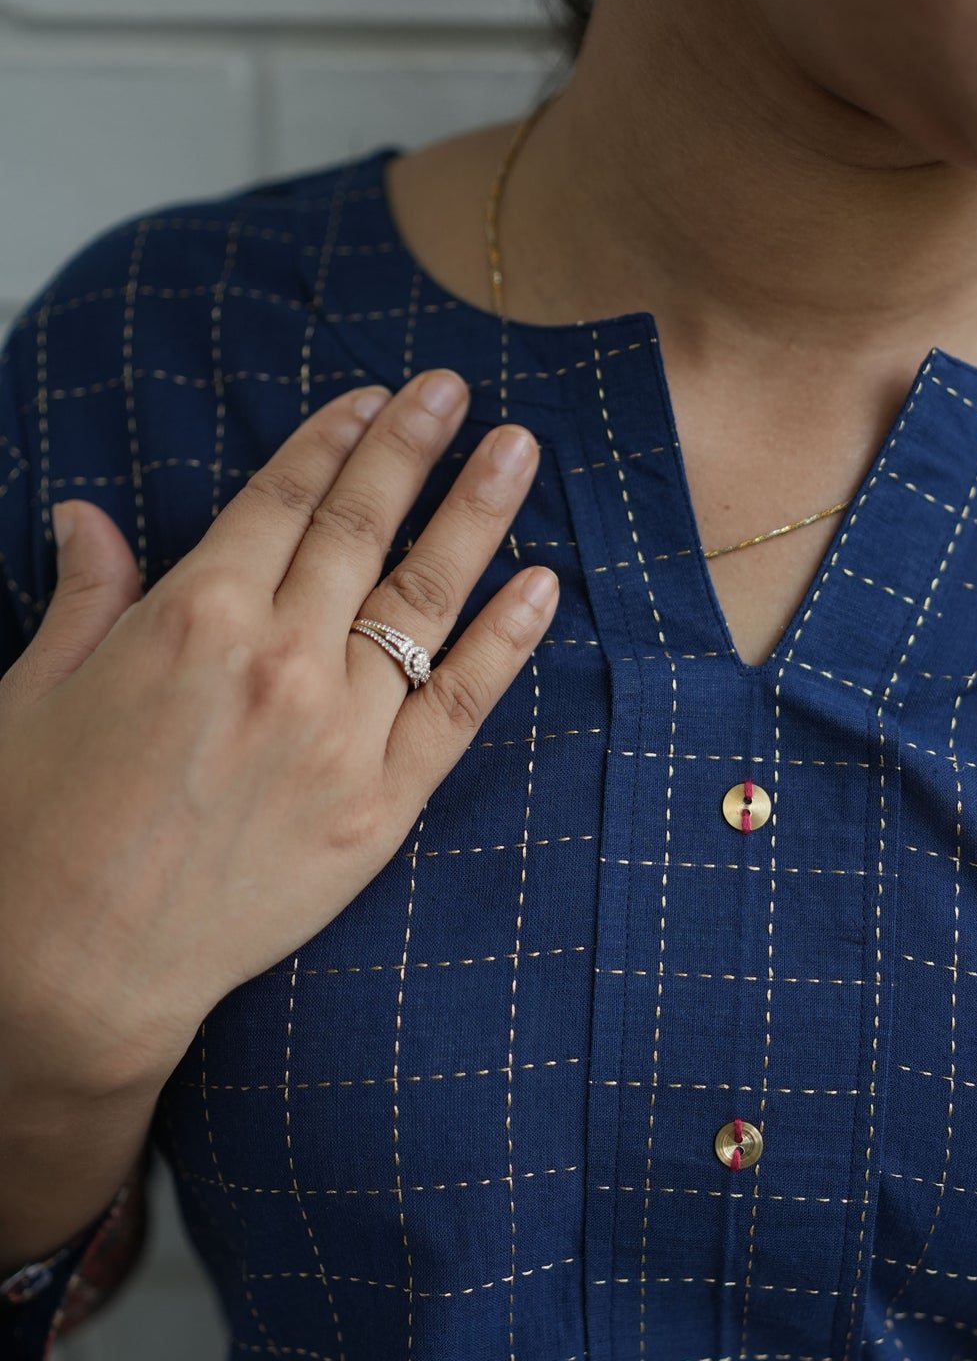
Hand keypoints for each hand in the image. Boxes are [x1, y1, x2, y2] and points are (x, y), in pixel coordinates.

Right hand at [0, 371, 557, 1110]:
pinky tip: (542, 585)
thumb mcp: (35, 690)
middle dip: (413, 447)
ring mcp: (340, 735)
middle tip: (455, 387)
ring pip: (426, 603)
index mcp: (189, 615)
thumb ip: (86, 598)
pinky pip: (460, 708)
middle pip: (363, 529)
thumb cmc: (32, 833)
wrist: (71, 973)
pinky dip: (507, 642)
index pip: (283, 501)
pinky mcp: (379, 810)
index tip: (374, 399)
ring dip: (476, 515)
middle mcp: (279, 660)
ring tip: (517, 449)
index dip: (333, 442)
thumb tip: (87, 516)